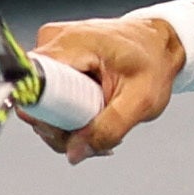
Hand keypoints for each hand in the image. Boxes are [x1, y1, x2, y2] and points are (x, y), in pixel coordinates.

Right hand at [22, 17, 184, 163]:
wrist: (160, 44)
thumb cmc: (154, 63)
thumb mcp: (142, 101)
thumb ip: (109, 129)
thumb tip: (74, 153)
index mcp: (69, 44)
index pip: (33, 87)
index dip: (48, 118)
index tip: (73, 133)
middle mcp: (51, 41)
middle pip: (35, 99)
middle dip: (63, 129)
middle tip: (97, 137)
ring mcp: (51, 49)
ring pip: (42, 102)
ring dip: (68, 124)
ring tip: (102, 125)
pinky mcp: (54, 60)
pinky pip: (50, 95)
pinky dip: (70, 113)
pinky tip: (94, 115)